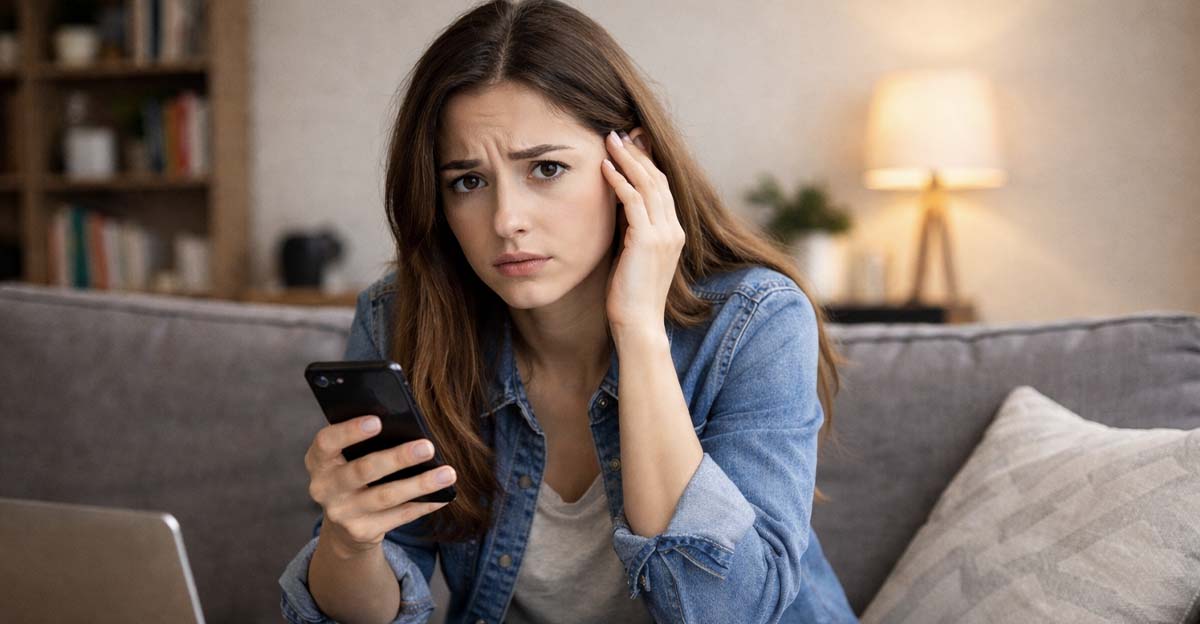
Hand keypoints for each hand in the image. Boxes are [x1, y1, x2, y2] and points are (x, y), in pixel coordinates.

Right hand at [303, 415, 455, 557]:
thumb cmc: (354, 472)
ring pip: (386, 497)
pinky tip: (443, 495)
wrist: (344, 524)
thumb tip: (408, 425)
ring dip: (420, 484)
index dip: (349, 431)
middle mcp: (324, 488)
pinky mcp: (361, 532)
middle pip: (363, 470)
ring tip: (448, 473)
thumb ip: (365, 442)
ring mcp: (342, 513)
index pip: (326, 442)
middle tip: (428, 447)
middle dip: (398, 458)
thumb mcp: (347, 457)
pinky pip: (399, 516)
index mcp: (319, 461)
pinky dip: (424, 505)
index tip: (378, 421)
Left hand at [601, 129, 684, 332]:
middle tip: (618, 133)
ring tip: (609, 140)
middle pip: (658, 179)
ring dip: (627, 159)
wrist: (638, 325)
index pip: (662, 188)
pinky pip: (633, 200)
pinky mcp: (647, 240)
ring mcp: (664, 234)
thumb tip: (617, 210)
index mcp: (674, 233)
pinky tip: (605, 167)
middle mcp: (674, 229)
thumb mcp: (633, 257)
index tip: (630, 145)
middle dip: (638, 153)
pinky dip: (619, 180)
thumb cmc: (630, 297)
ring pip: (647, 184)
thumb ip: (631, 232)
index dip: (646, 164)